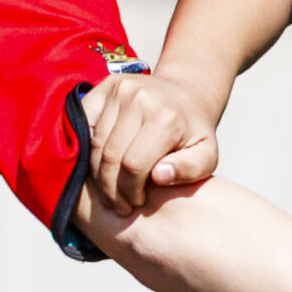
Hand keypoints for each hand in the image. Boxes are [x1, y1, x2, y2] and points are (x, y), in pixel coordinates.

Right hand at [86, 65, 229, 210]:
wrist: (188, 94)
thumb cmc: (194, 132)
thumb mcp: (207, 155)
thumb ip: (189, 169)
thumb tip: (159, 175)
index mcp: (165, 117)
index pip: (134, 165)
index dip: (129, 191)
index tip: (134, 204)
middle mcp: (139, 98)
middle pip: (110, 156)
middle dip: (111, 188)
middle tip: (118, 205)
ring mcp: (120, 89)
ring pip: (94, 143)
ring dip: (97, 173)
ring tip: (109, 191)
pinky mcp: (105, 87)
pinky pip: (84, 125)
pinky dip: (86, 149)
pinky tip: (98, 167)